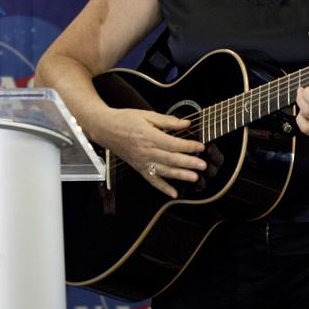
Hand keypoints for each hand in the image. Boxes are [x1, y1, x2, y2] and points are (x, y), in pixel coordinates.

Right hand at [92, 108, 213, 198]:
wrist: (104, 128)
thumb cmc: (124, 119)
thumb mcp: (146, 115)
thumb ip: (167, 121)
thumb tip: (186, 123)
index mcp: (149, 136)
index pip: (173, 144)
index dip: (188, 146)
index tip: (200, 146)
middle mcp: (146, 151)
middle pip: (171, 159)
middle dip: (188, 163)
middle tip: (203, 165)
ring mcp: (142, 161)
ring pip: (164, 171)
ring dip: (180, 175)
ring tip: (194, 177)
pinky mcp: (138, 167)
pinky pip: (151, 180)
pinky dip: (163, 188)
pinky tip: (174, 193)